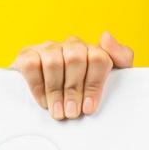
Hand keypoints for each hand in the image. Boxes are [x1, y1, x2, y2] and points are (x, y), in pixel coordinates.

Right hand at [10, 31, 134, 119]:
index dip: (94, 85)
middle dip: (74, 90)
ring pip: (53, 61)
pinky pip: (31, 64)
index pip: (98, 58)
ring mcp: (49, 48)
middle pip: (76, 58)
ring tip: (59, 112)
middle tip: (72, 112)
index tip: (89, 108)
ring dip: (56, 91)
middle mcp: (71, 45)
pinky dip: (38, 86)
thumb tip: (105, 36)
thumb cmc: (85, 93)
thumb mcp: (112, 79)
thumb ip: (121, 57)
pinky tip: (43, 101)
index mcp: (93, 50)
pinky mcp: (27, 54)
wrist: (52, 101)